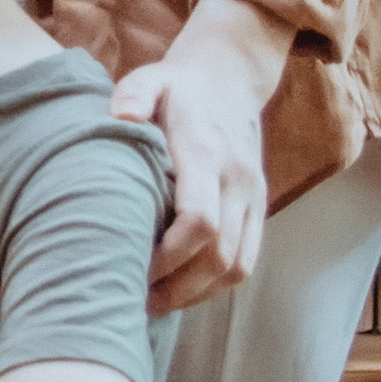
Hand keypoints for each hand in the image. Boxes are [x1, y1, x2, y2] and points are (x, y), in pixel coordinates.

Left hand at [111, 0, 290, 313]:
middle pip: (218, 254)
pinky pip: (246, 262)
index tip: (132, 268)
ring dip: (195, 293)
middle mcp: (236, 179)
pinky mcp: (258, 209)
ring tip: (152, 303)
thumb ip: (134, 93)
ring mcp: (252, 197)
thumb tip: (121, 116)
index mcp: (206, 152)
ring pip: (235, 266)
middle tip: (132, 300)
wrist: (231, 80)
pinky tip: (181, 290)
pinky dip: (215, 285)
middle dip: (176, 286)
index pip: (200, 219)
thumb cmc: (177, 88)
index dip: (169, 255)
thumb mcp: (151, 78)